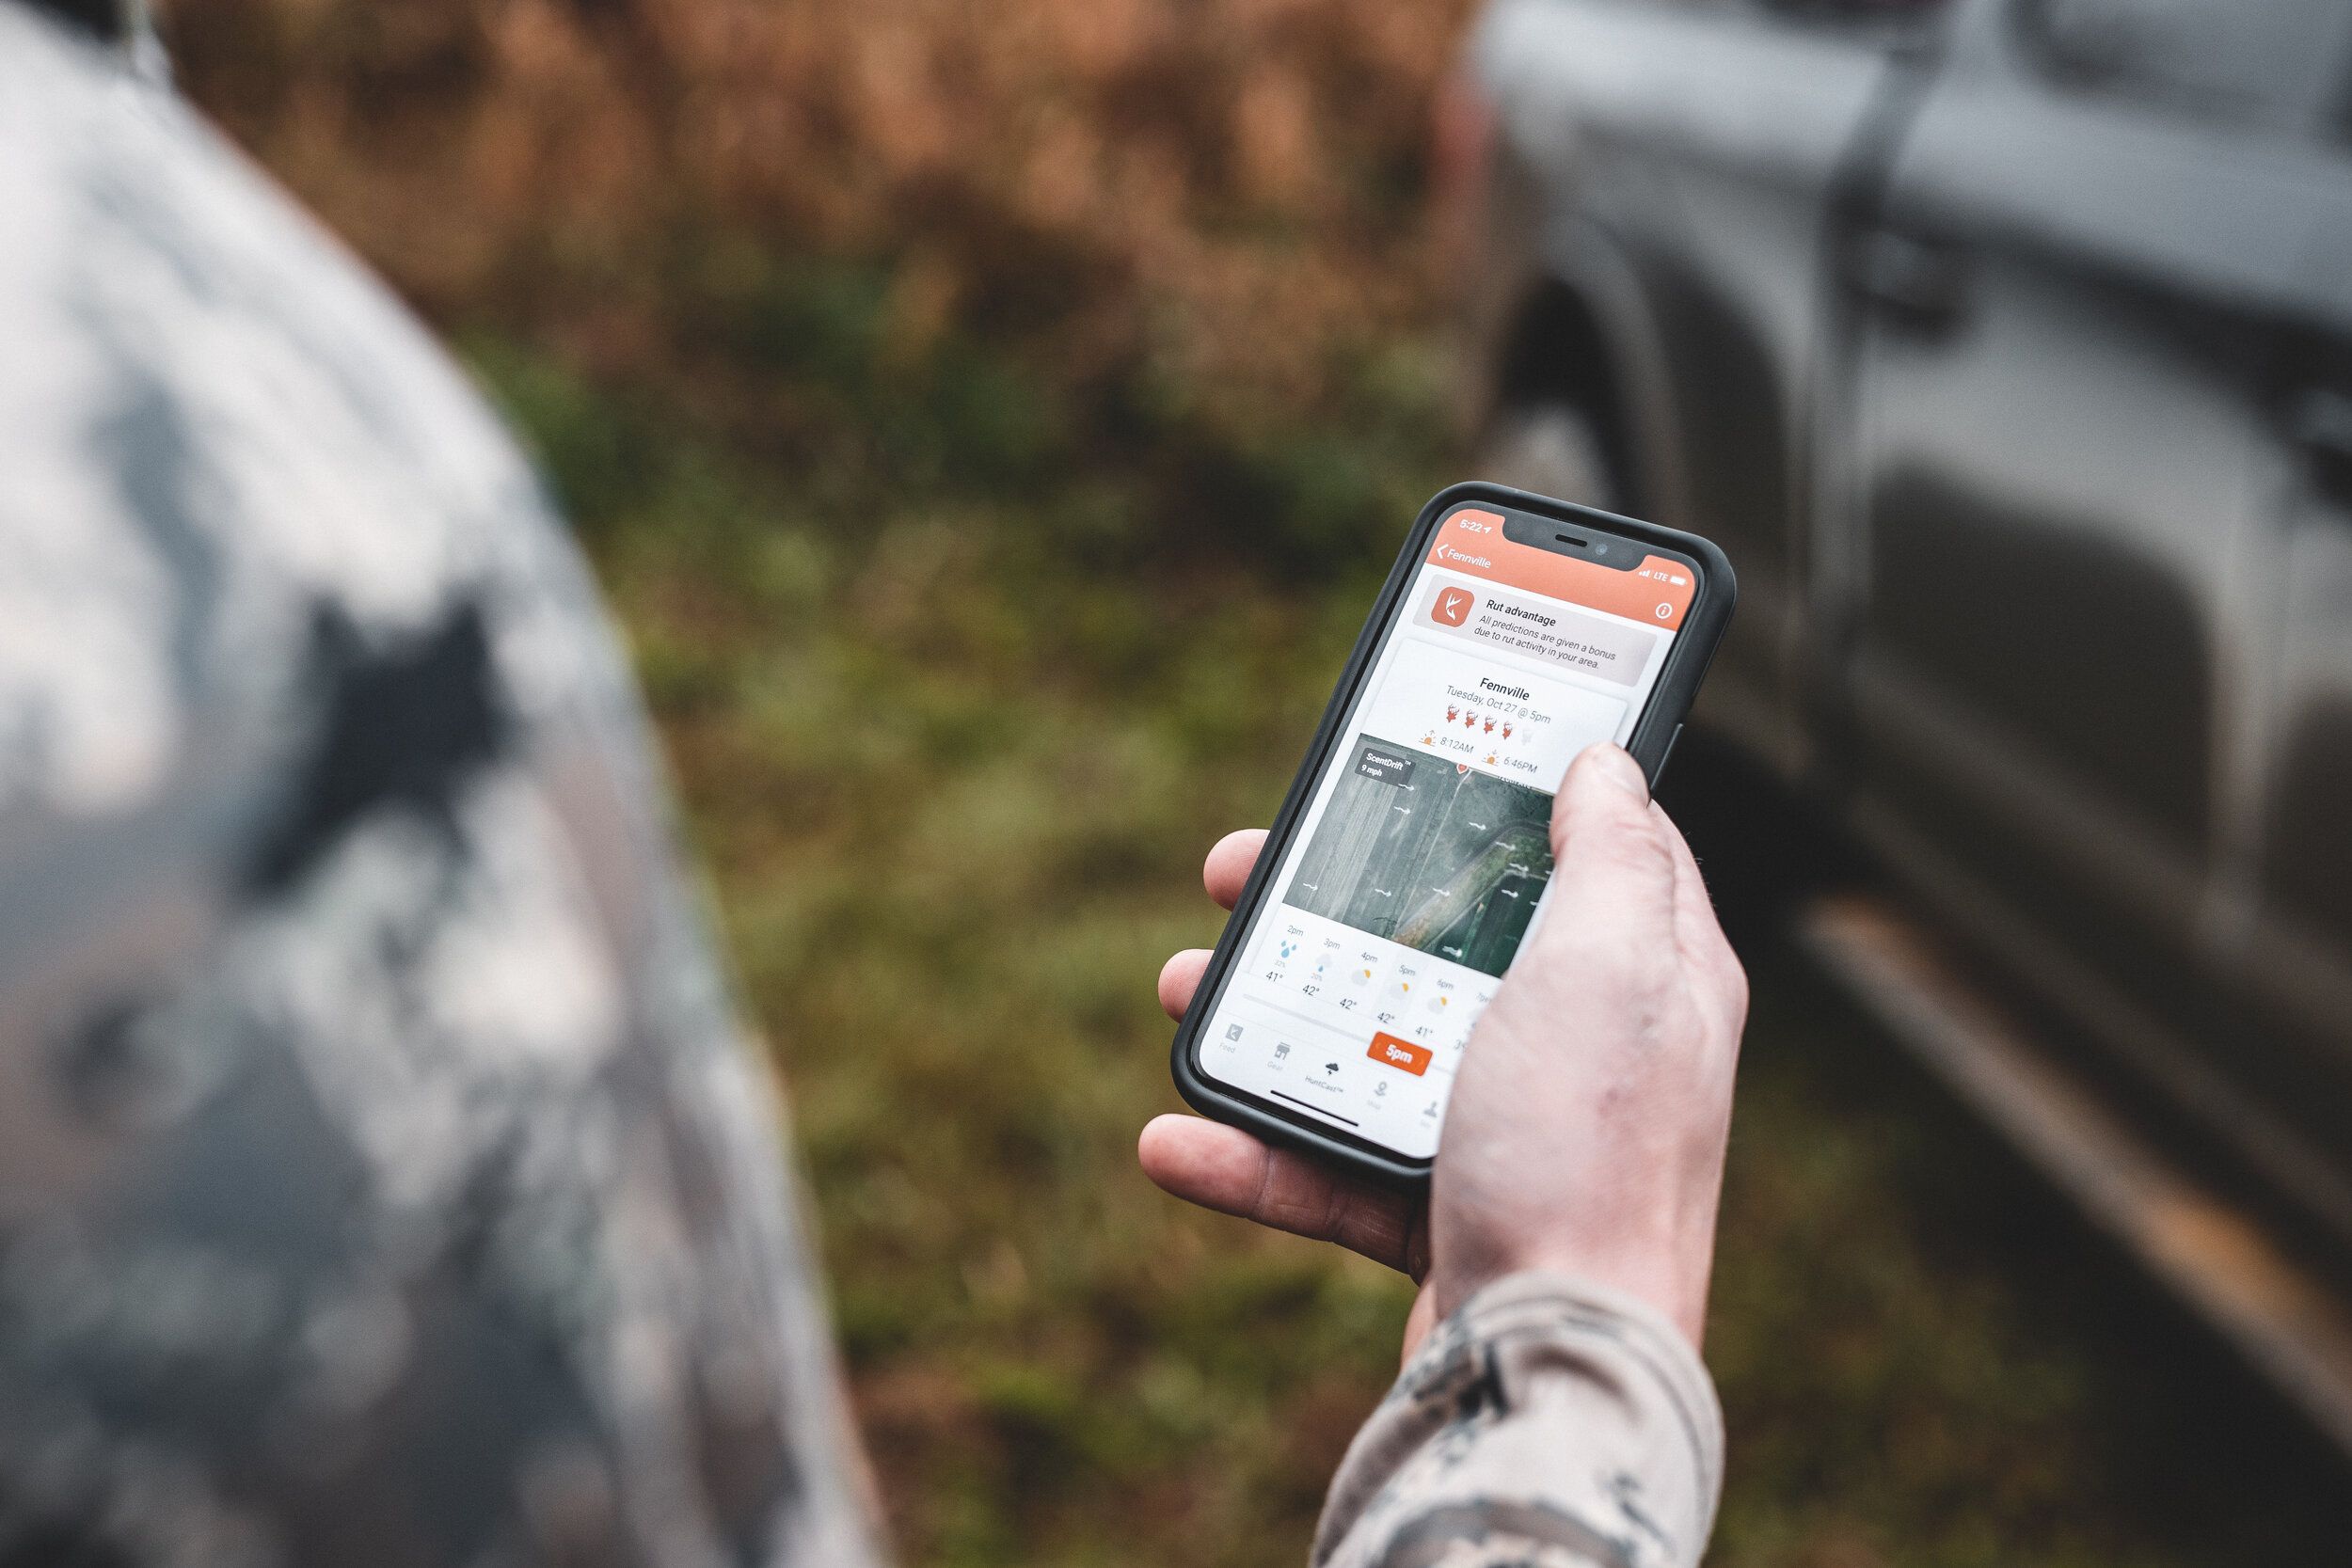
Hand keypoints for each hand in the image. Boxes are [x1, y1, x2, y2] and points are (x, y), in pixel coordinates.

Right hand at [1141, 743, 1746, 1352]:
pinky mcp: (1443, 1210)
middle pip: (1448, 938)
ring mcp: (1510, 1132)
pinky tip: (1177, 1141)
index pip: (1588, 848)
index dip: (1502, 794)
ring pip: (1373, 1042)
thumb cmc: (1589, 1161)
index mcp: (1644, 976)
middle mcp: (1583, 1047)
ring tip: (1180, 988)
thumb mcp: (1609, 971)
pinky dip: (1254, 1153)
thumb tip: (1605, 764)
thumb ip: (1611, 857)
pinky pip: (1331, 1164)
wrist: (1550, 1370)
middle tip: (1235, 871)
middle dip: (1333, 903)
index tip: (1415, 757)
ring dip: (1266, 1014)